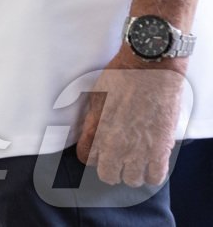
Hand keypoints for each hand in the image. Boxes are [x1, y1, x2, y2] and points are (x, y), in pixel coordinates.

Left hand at [76, 50, 186, 186]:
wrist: (149, 66)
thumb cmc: (122, 75)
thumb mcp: (95, 95)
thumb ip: (93, 119)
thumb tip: (90, 132)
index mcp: (96, 128)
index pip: (86, 158)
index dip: (91, 155)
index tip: (96, 151)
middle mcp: (115, 142)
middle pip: (108, 174)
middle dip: (110, 169)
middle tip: (116, 160)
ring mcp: (138, 148)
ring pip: (132, 179)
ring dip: (132, 173)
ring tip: (135, 162)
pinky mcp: (160, 148)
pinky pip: (155, 176)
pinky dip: (152, 174)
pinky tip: (151, 164)